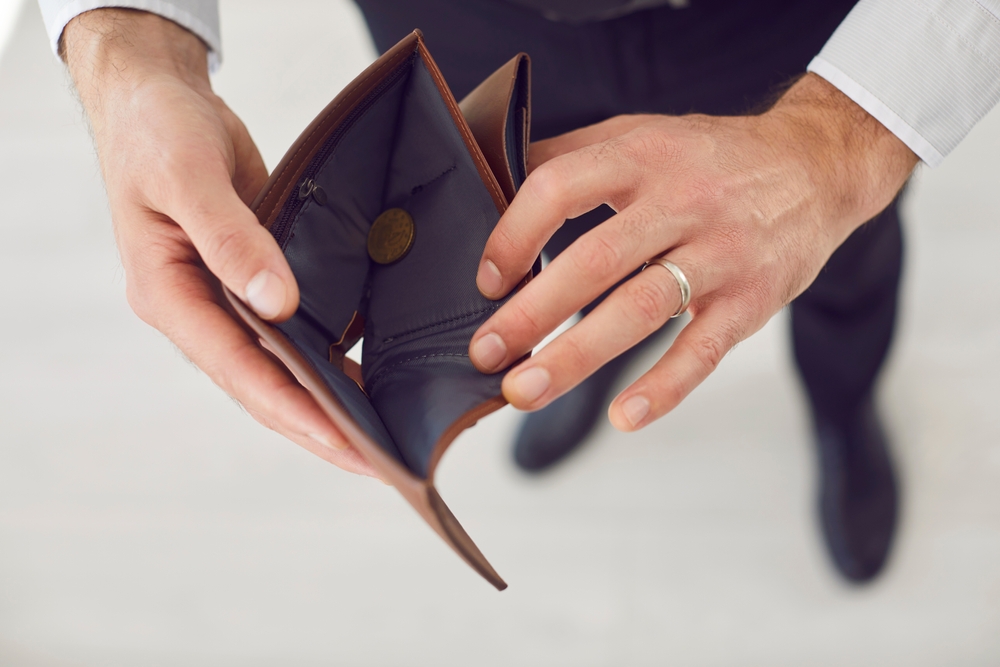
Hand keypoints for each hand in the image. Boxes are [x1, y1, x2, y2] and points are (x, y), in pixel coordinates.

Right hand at [63, 9, 376, 476]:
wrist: (157, 99)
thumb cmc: (159, 131)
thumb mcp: (188, 177)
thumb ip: (230, 239)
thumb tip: (276, 303)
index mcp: (170, 295)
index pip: (238, 370)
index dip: (294, 411)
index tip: (347, 443)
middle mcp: (198, 307)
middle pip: (263, 384)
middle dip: (318, 426)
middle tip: (379, 460)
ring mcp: (225, 296)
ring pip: (280, 364)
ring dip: (326, 399)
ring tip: (380, 431)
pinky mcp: (252, 278)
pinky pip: (290, 328)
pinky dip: (326, 352)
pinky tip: (367, 368)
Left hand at [469, 74, 917, 430]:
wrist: (817, 167)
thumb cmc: (712, 158)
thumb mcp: (642, 135)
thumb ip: (572, 157)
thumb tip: (491, 183)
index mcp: (641, 156)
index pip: (561, 188)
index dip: (513, 234)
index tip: (486, 279)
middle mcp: (681, 201)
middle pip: (596, 258)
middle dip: (532, 311)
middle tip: (485, 352)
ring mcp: (721, 252)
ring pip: (641, 307)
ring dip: (577, 355)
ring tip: (525, 391)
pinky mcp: (752, 299)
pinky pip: (704, 348)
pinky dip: (665, 386)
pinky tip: (624, 417)